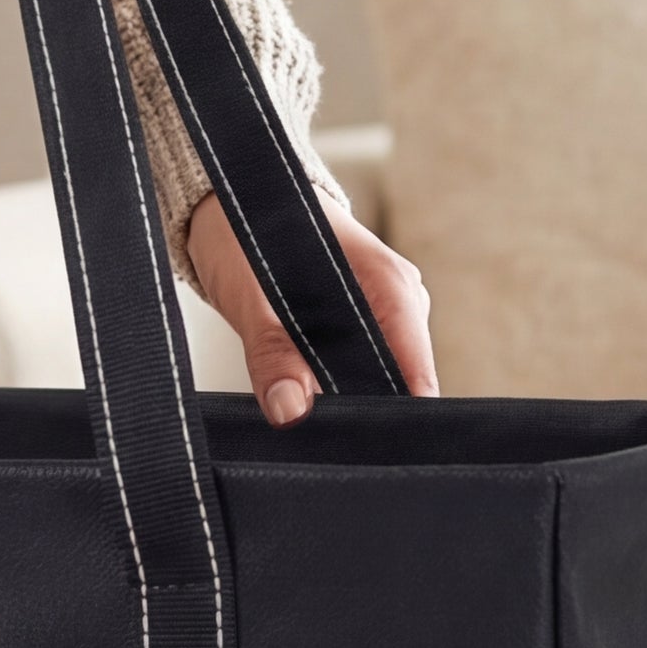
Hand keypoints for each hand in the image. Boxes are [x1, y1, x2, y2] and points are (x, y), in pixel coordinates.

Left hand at [184, 194, 437, 425]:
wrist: (230, 200)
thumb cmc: (245, 228)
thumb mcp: (250, 294)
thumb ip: (271, 353)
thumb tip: (291, 411)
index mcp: (390, 283)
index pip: (417, 369)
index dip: (398, 414)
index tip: (368, 447)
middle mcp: (397, 299)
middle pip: (400, 381)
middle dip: (366, 414)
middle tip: (324, 439)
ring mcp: (382, 313)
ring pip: (378, 380)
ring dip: (347, 402)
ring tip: (311, 421)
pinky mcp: (358, 324)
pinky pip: (359, 369)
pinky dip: (335, 388)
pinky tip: (308, 398)